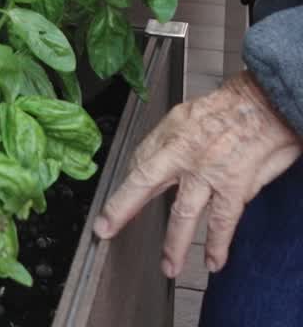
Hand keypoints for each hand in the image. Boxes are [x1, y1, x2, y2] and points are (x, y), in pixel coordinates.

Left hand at [93, 70, 301, 276]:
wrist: (263, 101)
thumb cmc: (230, 105)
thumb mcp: (188, 112)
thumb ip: (170, 138)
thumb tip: (153, 160)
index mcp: (171, 132)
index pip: (140, 160)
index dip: (126, 184)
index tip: (115, 202)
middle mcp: (183, 151)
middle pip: (144, 182)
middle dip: (121, 207)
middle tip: (105, 228)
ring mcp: (206, 171)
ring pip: (182, 214)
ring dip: (174, 244)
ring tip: (169, 266)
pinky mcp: (232, 185)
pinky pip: (221, 222)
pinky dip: (217, 245)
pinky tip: (213, 261)